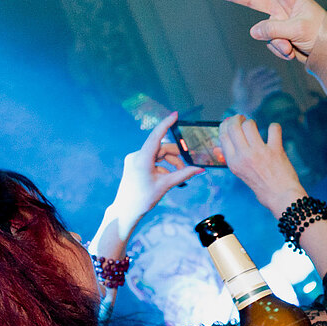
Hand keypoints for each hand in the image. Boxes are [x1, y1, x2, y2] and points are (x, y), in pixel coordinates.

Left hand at [104, 112, 204, 235]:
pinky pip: (152, 160)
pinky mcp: (134, 164)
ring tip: (178, 176)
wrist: (125, 210)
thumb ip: (184, 175)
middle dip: (175, 157)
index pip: (156, 137)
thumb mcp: (165, 185)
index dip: (166, 125)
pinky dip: (162, 166)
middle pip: (161, 149)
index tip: (175, 115)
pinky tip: (166, 178)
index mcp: (142, 159)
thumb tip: (200, 170)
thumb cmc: (143, 199)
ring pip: (158, 155)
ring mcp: (134, 159)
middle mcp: (136, 156)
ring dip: (170, 163)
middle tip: (187, 169)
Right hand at [208, 0, 326, 62]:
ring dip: (279, 43)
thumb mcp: (299, 30)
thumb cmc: (321, 34)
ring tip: (295, 45)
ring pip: (265, 34)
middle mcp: (282, 7)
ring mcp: (278, 22)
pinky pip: (272, 45)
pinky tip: (294, 52)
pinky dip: (282, 52)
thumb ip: (275, 29)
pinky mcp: (278, 37)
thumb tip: (253, 32)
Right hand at [218, 114, 305, 216]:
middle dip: (237, 118)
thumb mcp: (241, 173)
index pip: (223, 135)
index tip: (230, 122)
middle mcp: (244, 156)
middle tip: (243, 119)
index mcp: (233, 162)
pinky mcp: (275, 150)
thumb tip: (229, 139)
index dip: (226, 124)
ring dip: (253, 122)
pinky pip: (273, 129)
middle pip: (233, 126)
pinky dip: (274, 127)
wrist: (281, 197)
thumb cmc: (262, 186)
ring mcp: (259, 152)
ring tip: (257, 127)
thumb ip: (235, 157)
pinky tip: (274, 132)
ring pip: (250, 124)